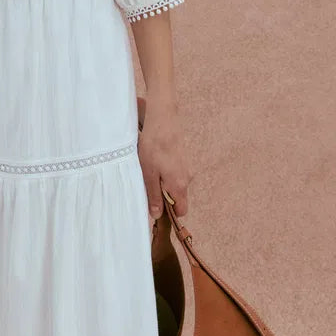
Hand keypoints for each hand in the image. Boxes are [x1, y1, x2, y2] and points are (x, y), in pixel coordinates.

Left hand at [137, 93, 192, 218]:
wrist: (163, 120)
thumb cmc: (154, 146)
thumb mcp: (148, 174)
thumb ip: (153, 196)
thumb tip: (157, 215)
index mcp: (180, 185)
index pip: (181, 210)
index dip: (169, 212)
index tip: (156, 207)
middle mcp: (187, 178)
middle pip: (178, 196)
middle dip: (164, 195)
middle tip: (148, 183)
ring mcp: (186, 166)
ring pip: (175, 183)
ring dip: (163, 181)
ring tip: (150, 168)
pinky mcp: (183, 157)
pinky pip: (175, 171)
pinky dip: (166, 171)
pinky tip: (155, 159)